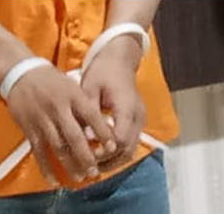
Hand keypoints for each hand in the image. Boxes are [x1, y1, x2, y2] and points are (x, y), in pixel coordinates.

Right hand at [4, 64, 114, 184]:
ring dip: (70, 165)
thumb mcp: (71, 86)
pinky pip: (39, 152)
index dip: (103, 133)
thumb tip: (98, 132)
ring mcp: (42, 119)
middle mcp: (58, 107)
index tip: (112, 148)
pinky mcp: (29, 128)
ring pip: (58, 147)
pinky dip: (46, 168)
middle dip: (87, 157)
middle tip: (95, 172)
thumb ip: (83, 107)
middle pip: (74, 137)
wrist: (21, 73)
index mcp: (72, 95)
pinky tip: (54, 180)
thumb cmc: (51, 81)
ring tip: (80, 177)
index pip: (91, 116)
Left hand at [78, 42, 146, 172]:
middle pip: (128, 149)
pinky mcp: (137, 121)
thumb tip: (84, 136)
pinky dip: (117, 153)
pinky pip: (130, 143)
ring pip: (131, 149)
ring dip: (114, 160)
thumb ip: (89, 113)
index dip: (106, 150)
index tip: (89, 153)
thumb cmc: (103, 70)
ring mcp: (140, 119)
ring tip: (94, 165)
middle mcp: (137, 116)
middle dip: (109, 160)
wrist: (120, 58)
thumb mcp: (90, 87)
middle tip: (89, 165)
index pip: (121, 138)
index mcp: (126, 106)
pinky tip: (101, 155)